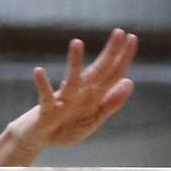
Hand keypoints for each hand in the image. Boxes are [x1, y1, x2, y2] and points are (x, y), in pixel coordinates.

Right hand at [9, 28, 137, 153]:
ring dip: (74, 63)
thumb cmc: (66, 127)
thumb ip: (110, 103)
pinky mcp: (46, 111)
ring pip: (71, 81)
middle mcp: (79, 93)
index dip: (123, 59)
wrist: (38, 138)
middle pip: (97, 72)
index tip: (132, 37)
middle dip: (109, 54)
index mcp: (93, 96)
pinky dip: (42, 85)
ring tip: (77, 42)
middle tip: (119, 31)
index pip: (112, 75)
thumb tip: (129, 81)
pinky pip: (45, 97)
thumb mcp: (93, 119)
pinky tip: (39, 71)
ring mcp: (63, 101)